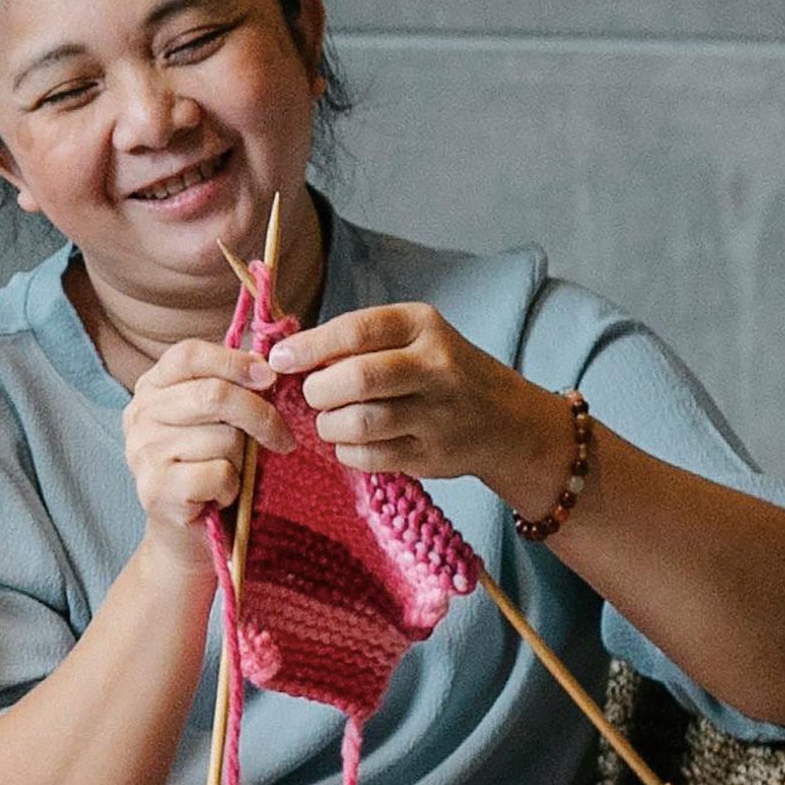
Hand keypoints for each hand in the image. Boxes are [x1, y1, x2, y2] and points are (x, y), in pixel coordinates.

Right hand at [123, 340, 294, 563]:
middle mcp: (139, 415)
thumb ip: (235, 386)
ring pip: (222, 438)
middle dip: (260, 415)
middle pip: (213, 394)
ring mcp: (143, 453)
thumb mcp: (222, 420)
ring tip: (231, 474)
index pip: (188, 355)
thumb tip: (266, 361)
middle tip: (283, 437)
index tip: (269, 377)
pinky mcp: (155, 489)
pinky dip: (232, 487)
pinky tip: (219, 496)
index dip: (234, 361)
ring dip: (242, 461)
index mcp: (151, 389)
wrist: (189, 535)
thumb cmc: (212, 468)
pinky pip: (219, 473)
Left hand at [266, 303, 559, 498]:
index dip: (309, 346)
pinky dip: (347, 452)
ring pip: (360, 422)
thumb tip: (287, 354)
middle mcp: (435, 367)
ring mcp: (438, 414)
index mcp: (422, 325)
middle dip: (318, 390)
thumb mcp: (411, 337)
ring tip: (328, 420)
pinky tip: (350, 443)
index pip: (355, 331)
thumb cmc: (439, 370)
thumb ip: (357, 341)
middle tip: (312, 395)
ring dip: (328, 425)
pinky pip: (370, 458)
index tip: (279, 359)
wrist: (506, 420)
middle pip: (357, 378)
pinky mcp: (433, 456)